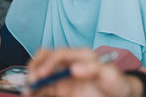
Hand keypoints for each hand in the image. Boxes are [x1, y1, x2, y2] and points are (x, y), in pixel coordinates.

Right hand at [26, 48, 144, 96]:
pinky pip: (44, 86)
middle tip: (32, 80)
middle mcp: (69, 62)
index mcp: (81, 55)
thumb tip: (74, 69)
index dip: (49, 62)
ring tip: (28, 91)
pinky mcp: (60, 87)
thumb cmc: (115, 84)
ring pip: (42, 70)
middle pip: (46, 57)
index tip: (43, 74)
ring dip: (32, 78)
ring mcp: (63, 74)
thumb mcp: (111, 77)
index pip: (60, 53)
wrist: (117, 95)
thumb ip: (96, 70)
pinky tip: (31, 95)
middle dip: (36, 66)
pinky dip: (35, 90)